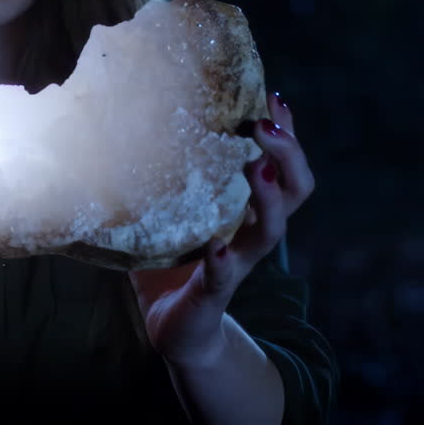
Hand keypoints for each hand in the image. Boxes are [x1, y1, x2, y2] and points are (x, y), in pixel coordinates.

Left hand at [127, 91, 314, 367]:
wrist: (176, 329)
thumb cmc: (172, 260)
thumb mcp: (172, 211)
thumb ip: (165, 175)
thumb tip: (130, 118)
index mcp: (246, 208)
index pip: (281, 165)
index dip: (287, 133)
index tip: (275, 95)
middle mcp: (250, 232)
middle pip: (293, 190)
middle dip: (288, 155)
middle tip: (267, 123)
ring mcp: (237, 263)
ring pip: (270, 230)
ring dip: (268, 198)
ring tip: (257, 167)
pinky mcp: (213, 294)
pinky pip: (224, 277)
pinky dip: (222, 261)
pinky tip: (216, 247)